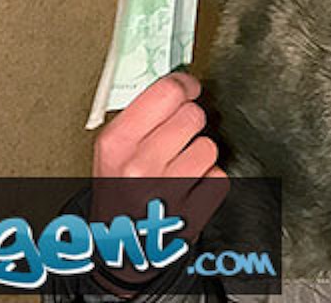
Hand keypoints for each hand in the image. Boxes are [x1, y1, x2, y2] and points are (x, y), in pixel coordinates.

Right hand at [90, 72, 228, 291]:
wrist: (120, 248)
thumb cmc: (118, 191)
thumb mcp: (112, 150)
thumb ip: (141, 115)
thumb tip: (179, 83)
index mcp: (116, 143)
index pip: (167, 92)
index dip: (184, 85)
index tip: (188, 89)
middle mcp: (139, 167)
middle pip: (193, 116)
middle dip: (189, 123)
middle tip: (176, 138)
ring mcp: (166, 192)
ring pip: (209, 147)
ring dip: (200, 155)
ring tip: (179, 168)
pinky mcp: (192, 214)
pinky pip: (219, 176)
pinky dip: (209, 181)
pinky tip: (189, 188)